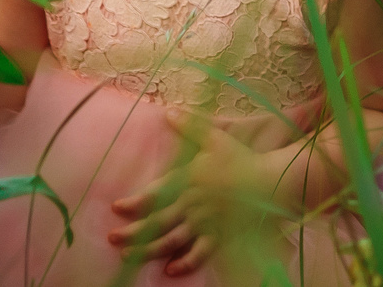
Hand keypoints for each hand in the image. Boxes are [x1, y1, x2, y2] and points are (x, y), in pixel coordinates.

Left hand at [107, 126, 273, 277]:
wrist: (269, 182)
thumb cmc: (240, 159)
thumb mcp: (214, 139)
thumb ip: (190, 127)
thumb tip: (168, 111)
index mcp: (187, 181)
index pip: (154, 195)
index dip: (134, 203)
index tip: (116, 208)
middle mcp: (191, 205)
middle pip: (156, 223)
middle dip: (132, 233)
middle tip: (113, 238)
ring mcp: (204, 224)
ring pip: (171, 241)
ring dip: (148, 250)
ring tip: (129, 256)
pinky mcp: (217, 237)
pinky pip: (198, 254)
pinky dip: (184, 264)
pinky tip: (170, 270)